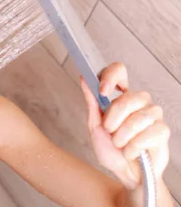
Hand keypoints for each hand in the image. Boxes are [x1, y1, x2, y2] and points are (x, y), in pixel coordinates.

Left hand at [79, 62, 170, 189]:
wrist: (125, 174)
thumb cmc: (111, 150)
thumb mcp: (95, 126)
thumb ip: (92, 102)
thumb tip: (83, 78)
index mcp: (120, 96)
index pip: (119, 71)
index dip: (112, 76)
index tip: (103, 91)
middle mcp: (138, 102)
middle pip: (130, 96)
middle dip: (115, 118)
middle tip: (109, 131)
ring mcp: (152, 115)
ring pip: (141, 116)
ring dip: (124, 135)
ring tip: (119, 144)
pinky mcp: (162, 131)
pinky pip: (151, 133)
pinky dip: (135, 146)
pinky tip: (130, 152)